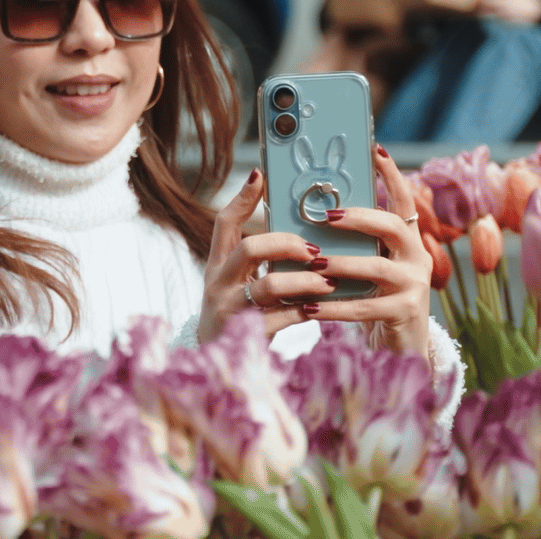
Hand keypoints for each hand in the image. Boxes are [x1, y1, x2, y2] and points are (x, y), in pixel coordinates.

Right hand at [198, 169, 323, 342]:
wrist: (212, 363)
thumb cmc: (234, 315)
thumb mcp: (234, 284)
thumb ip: (257, 262)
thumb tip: (296, 233)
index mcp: (217, 266)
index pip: (224, 224)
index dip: (242, 199)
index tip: (261, 175)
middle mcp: (219, 284)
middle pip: (249, 249)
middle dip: (286, 243)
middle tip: (314, 248)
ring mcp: (230, 309)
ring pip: (268, 286)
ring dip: (304, 280)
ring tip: (327, 280)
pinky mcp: (246, 335)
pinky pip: (280, 318)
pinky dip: (304, 311)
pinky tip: (321, 309)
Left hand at [309, 144, 434, 358]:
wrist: (398, 346)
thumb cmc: (372, 297)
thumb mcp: (366, 264)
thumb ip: (353, 242)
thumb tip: (312, 211)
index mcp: (406, 240)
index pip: (401, 200)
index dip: (390, 174)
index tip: (375, 148)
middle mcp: (416, 257)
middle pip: (391, 226)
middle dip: (358, 218)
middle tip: (325, 216)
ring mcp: (414, 285)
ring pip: (376, 267)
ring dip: (341, 264)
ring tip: (312, 264)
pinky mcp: (405, 312)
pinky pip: (364, 307)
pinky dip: (333, 307)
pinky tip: (307, 307)